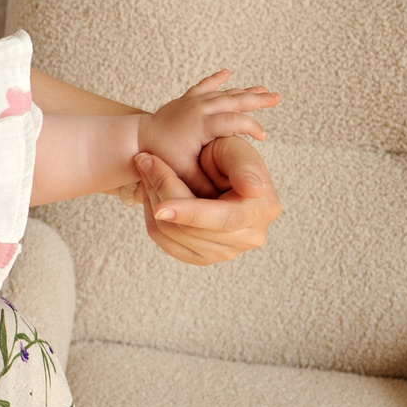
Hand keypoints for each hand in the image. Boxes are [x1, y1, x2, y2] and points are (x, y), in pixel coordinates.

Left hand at [133, 135, 281, 265]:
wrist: (217, 169)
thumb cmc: (227, 153)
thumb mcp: (236, 149)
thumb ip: (244, 167)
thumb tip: (252, 190)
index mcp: (262, 209)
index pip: (223, 219)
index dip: (191, 214)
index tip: (160, 208)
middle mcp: (249, 236)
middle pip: (192, 229)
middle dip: (163, 193)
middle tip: (144, 161)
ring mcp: (227, 251)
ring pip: (175, 236)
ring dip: (153, 202)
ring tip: (147, 172)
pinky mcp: (204, 256)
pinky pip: (168, 243)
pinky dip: (154, 218)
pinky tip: (152, 194)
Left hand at [139, 70, 277, 194]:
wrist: (133, 141)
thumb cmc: (160, 158)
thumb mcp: (184, 175)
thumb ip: (206, 186)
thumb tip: (227, 199)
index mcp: (200, 124)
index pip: (233, 121)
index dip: (251, 126)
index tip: (263, 136)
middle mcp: (197, 108)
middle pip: (232, 100)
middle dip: (256, 99)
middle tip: (277, 97)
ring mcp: (190, 101)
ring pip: (222, 93)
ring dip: (243, 92)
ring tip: (264, 90)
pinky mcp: (184, 100)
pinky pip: (203, 87)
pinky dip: (215, 80)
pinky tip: (226, 73)